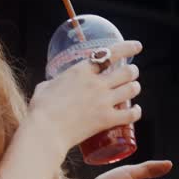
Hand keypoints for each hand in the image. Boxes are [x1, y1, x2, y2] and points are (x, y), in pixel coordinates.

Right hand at [27, 40, 142, 154]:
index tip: (137, 46)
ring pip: (132, 89)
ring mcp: (103, 101)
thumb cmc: (41, 110)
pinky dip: (136, 111)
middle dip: (132, 71)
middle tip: (131, 73)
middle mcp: (96, 83)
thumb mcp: (45, 87)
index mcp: (81, 71)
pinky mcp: (107, 119)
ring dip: (135, 87)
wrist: (45, 131)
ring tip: (133, 89)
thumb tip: (55, 84)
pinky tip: (135, 110)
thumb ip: (55, 82)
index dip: (128, 48)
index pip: (110, 53)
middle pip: (127, 71)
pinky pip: (131, 114)